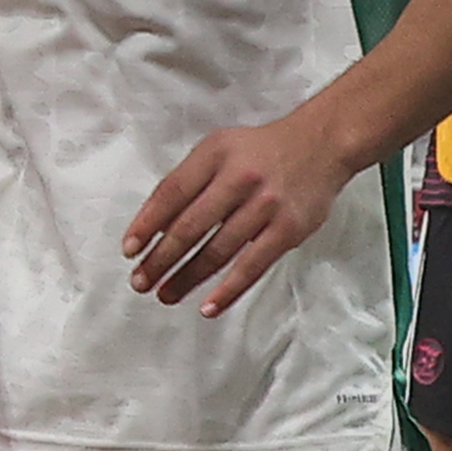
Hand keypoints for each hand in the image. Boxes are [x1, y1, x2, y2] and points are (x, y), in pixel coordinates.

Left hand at [125, 116, 349, 314]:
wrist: (321, 144)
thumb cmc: (262, 151)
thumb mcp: (220, 148)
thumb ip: (190, 181)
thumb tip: (155, 227)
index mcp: (215, 154)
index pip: (171, 193)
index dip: (146, 224)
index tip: (129, 250)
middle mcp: (239, 178)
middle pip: (189, 226)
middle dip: (160, 259)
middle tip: (140, 281)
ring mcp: (265, 205)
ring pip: (217, 251)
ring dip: (186, 278)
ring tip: (165, 294)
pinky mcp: (287, 230)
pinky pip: (252, 266)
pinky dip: (228, 291)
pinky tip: (208, 306)